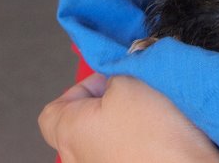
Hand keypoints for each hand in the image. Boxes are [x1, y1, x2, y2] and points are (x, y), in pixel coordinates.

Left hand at [39, 74, 218, 162]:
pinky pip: (128, 154)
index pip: (54, 108)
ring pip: (108, 140)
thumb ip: (115, 66)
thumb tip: (118, 65)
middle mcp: (79, 160)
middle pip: (84, 123)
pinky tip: (164, 134)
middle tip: (135, 90)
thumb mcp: (132, 76)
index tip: (109, 78)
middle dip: (109, 102)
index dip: (82, 86)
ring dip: (128, 123)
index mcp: (70, 133)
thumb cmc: (159, 137)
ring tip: (154, 113)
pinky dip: (142, 143)